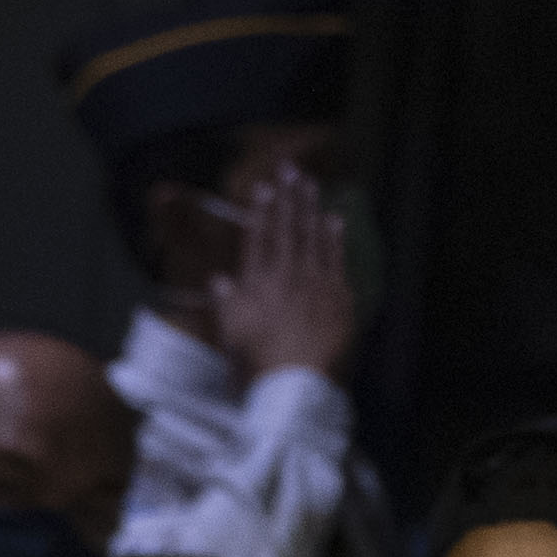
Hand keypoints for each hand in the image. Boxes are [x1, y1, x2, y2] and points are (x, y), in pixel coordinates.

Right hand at [209, 165, 356, 385]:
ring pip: (314, 237)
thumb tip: (217, 279)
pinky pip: (337, 259)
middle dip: (288, 197)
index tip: (264, 186)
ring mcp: (316, 284)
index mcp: (257, 282)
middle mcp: (287, 275)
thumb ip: (224, 303)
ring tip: (311, 184)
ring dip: (312, 208)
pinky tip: (334, 219)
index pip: (258, 237)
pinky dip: (335, 237)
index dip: (261, 210)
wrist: (294, 387)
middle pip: (288, 228)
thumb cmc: (255, 366)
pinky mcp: (339, 298)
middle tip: (291, 170)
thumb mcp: (228, 335)